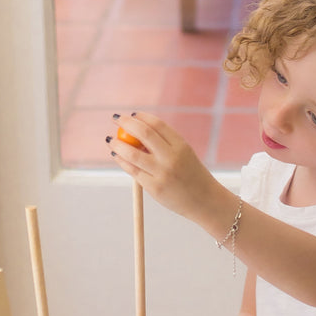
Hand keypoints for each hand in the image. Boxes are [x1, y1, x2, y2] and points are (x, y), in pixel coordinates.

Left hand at [107, 112, 223, 224]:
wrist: (204, 201)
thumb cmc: (191, 175)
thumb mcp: (183, 154)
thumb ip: (163, 145)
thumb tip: (136, 134)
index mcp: (181, 146)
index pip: (157, 125)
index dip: (141, 117)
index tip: (132, 115)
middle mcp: (172, 158)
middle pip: (143, 134)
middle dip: (126, 123)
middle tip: (116, 118)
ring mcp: (162, 173)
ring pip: (132, 154)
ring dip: (117, 144)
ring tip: (111, 140)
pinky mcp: (154, 188)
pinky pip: (133, 171)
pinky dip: (121, 161)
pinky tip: (117, 156)